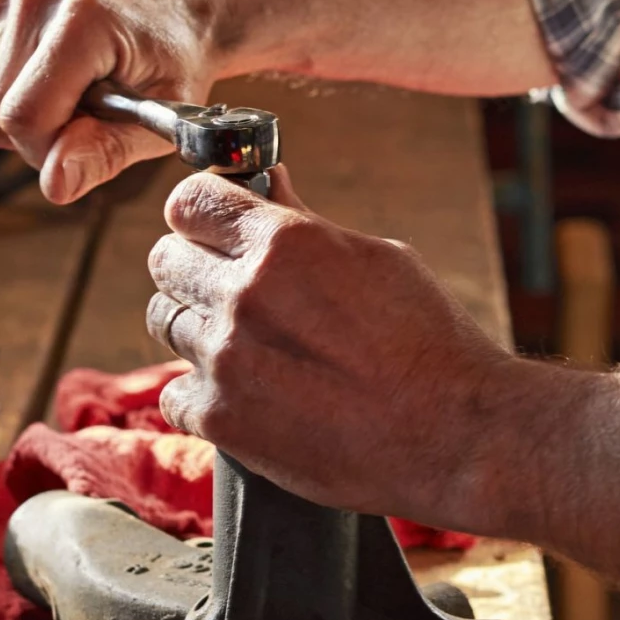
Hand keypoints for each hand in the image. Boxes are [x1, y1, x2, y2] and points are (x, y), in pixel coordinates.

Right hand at [0, 0, 226, 202]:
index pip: (22, 116)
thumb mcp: (165, 115)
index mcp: (83, 17)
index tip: (90, 139)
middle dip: (35, 137)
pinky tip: (41, 76)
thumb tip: (55, 185)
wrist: (171, 10)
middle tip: (86, 113)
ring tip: (69, 90)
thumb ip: (107, 152)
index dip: (49, 151)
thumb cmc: (174, 63)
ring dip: (16, 118)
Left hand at [144, 166, 516, 528]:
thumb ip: (306, 225)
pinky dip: (201, 393)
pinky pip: (174, 394)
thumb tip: (268, 186)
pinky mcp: (223, 421)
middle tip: (230, 287)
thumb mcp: (377, 259)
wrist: (453, 433)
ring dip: (199, 329)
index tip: (211, 226)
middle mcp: (244, 296)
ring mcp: (226, 361)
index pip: (190, 202)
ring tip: (251, 346)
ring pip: (168, 324)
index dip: (199, 212)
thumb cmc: (428, 341)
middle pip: (166, 261)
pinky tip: (246, 393)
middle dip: (194, 267)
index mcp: (283, 243)